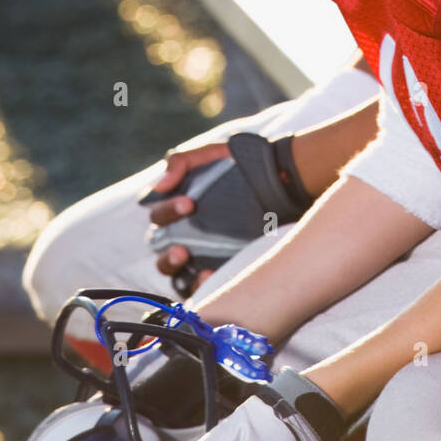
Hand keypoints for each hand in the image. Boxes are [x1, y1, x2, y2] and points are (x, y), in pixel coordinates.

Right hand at [142, 142, 230, 284]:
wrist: (281, 183)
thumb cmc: (241, 168)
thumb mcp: (214, 155)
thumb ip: (183, 161)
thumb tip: (161, 185)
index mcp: (178, 208)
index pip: (159, 215)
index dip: (167, 210)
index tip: (189, 203)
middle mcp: (183, 233)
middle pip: (160, 248)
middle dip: (166, 250)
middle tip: (183, 248)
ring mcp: (199, 255)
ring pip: (173, 271)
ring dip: (174, 269)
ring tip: (187, 262)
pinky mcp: (217, 269)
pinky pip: (198, 286)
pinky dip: (198, 285)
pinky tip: (209, 276)